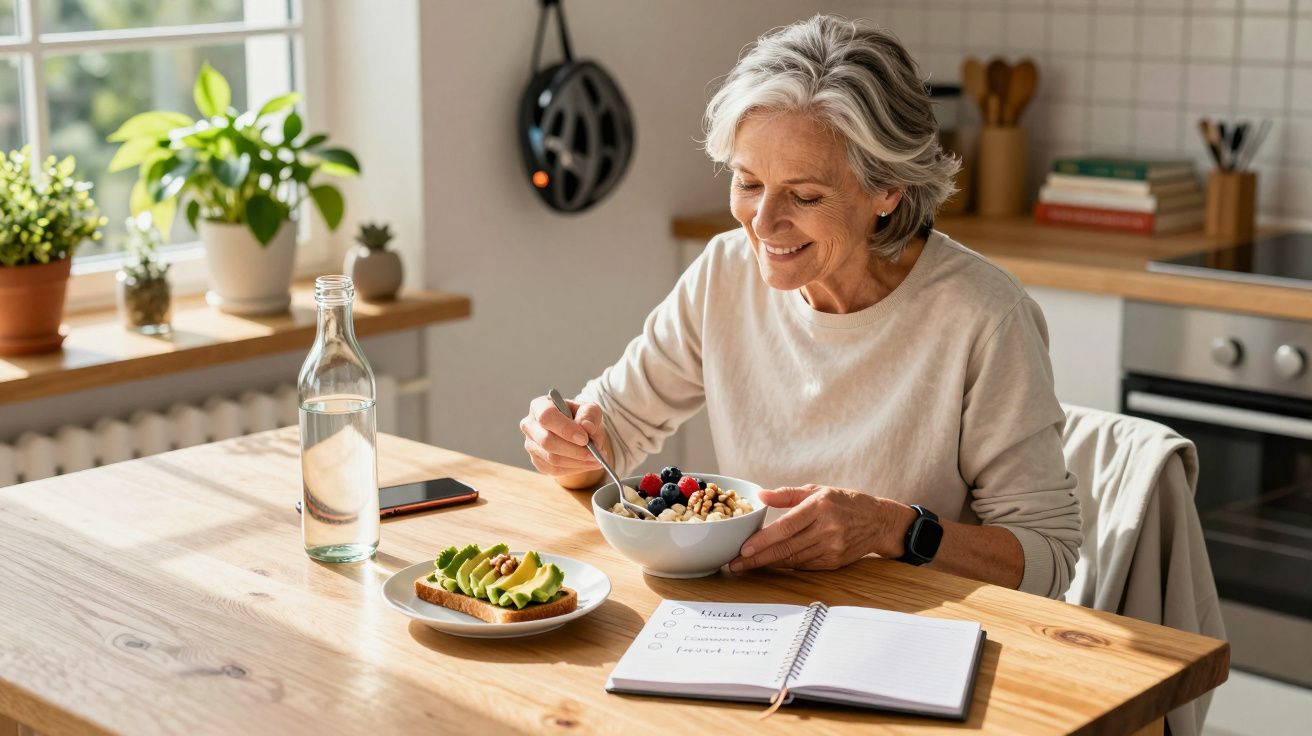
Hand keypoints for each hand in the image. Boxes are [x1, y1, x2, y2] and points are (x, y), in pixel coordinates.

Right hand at [520, 395, 607, 478]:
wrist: (576, 432)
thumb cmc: (580, 417)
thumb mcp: (590, 409)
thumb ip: (590, 415)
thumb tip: (587, 427)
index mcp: (539, 406)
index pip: (547, 416)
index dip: (565, 429)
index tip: (585, 438)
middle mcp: (530, 425)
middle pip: (547, 441)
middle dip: (574, 450)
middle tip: (594, 453)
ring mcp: (531, 445)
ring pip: (552, 459)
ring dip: (578, 461)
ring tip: (596, 459)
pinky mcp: (537, 461)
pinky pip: (555, 470)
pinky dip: (575, 469)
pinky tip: (587, 464)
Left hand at [728, 485, 914, 571]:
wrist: (878, 521)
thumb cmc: (844, 501)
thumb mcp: (817, 490)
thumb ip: (787, 494)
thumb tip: (760, 496)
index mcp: (820, 507)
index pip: (786, 527)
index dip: (763, 540)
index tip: (743, 549)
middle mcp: (827, 529)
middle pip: (786, 548)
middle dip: (757, 559)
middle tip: (735, 564)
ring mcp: (832, 548)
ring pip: (793, 560)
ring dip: (768, 564)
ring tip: (746, 566)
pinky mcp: (834, 562)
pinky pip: (803, 566)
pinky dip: (785, 565)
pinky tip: (770, 564)